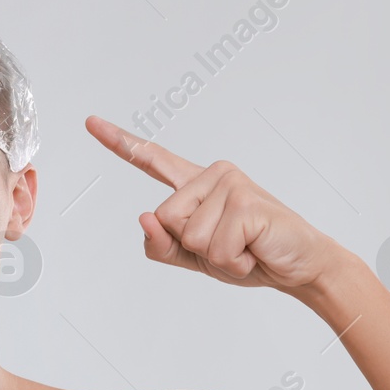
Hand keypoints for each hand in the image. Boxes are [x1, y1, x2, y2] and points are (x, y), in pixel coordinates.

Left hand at [86, 115, 349, 293]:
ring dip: (217, 256)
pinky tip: (254, 249)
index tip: (90, 122)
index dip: (120, 143)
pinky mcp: (246, 200)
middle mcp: (212, 175)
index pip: (152, 160)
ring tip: (244, 247)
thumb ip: (161, 245)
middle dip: (193, 247)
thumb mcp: (194, 258)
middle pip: (164, 218)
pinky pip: (215, 246)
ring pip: (189, 235)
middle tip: (230, 245)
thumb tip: (143, 217)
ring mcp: (230, 183)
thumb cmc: (249, 257)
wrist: (298, 268)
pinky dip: (233, 261)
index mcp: (195, 186)